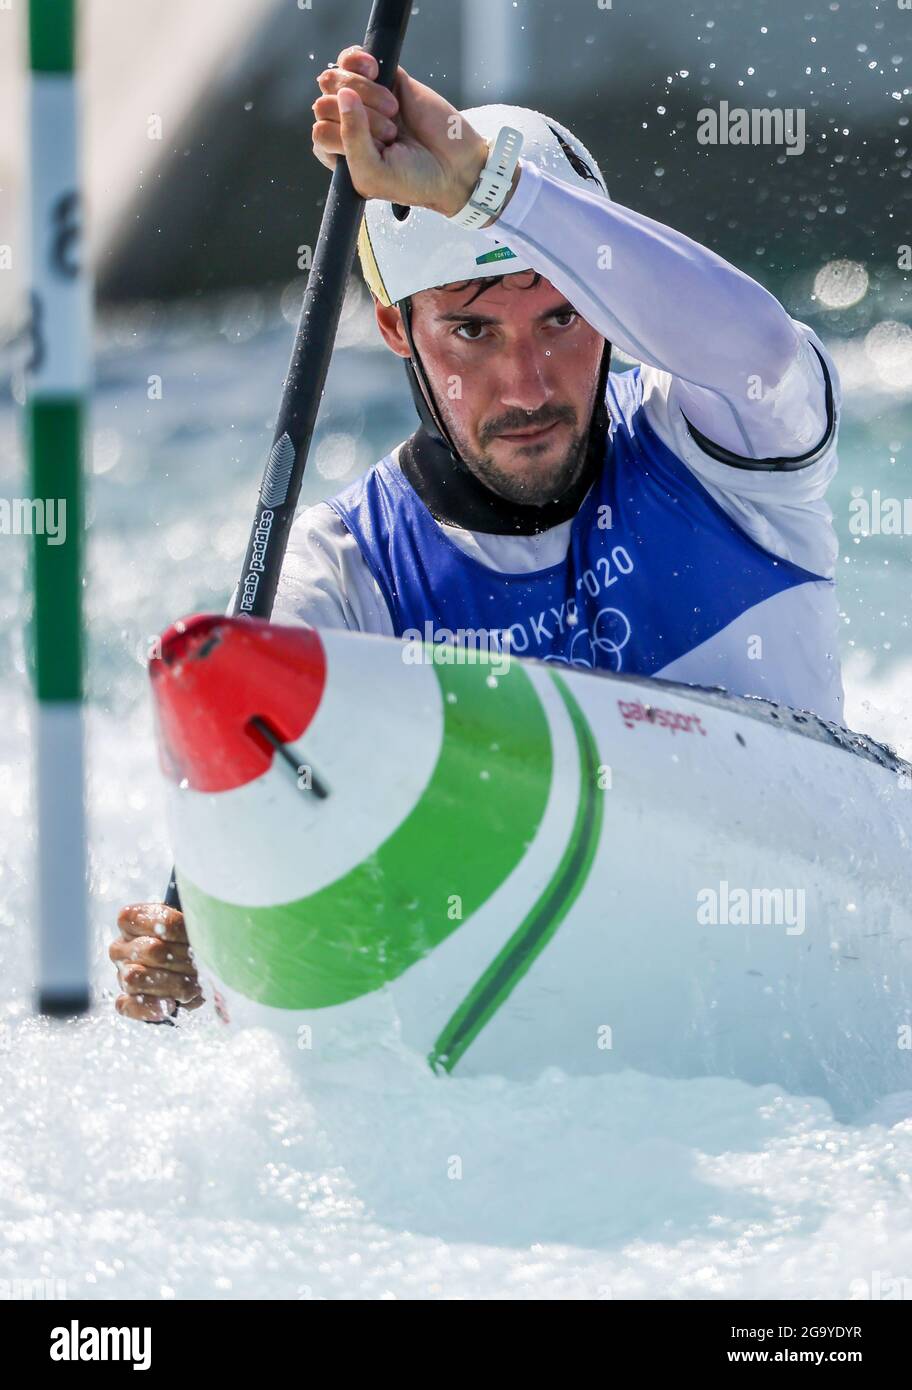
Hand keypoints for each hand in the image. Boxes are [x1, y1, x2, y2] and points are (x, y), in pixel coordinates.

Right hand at [110, 903, 203, 1021]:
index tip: (195, 934)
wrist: (191, 968)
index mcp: (131, 920)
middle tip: (200, 962)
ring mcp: (122, 975)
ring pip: (136, 979)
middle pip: (151, 950)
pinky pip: (128, 1006)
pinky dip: (150, 1007)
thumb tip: (198, 931)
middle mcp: (121, 947)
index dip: (179, 929)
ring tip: (194, 984)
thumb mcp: (193, 925)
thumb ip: (192, 923)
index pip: (154, 920)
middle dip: (183, 958)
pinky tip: (170, 1004)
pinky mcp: (126, 1001)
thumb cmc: (190, 940)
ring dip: (173, 983)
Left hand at [312, 45, 489, 216]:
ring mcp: (364, 100)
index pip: (320, 131)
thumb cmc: (414, 180)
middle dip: (359, 117)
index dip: (344, 136)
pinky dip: (359, 61)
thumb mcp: (373, 173)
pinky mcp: (383, 77)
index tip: (375, 148)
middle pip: (326, 102)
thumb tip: (343, 94)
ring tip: (393, 111)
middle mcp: (349, 126)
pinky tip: (375, 72)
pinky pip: (352, 58)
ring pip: (337, 79)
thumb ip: (352, 139)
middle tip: (391, 132)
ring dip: (364, 92)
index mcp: (342, 155)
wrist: (455, 165)